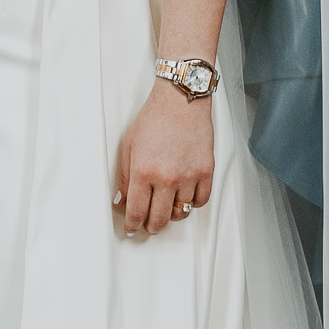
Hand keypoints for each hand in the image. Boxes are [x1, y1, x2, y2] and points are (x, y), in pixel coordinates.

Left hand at [117, 78, 213, 235]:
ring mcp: (188, 176)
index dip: (133, 225)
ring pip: (181, 213)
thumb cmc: (154, 118)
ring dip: (171, 215)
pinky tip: (184, 197)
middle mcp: (167, 178)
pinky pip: (200, 201)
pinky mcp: (206, 171)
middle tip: (148, 224)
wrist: (181, 99)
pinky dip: (192, 204)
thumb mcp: (129, 146)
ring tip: (166, 208)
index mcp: (144, 172)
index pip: (136, 212)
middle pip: (159, 219)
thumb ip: (124, 177)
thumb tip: (122, 200)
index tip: (132, 228)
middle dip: (151, 226)